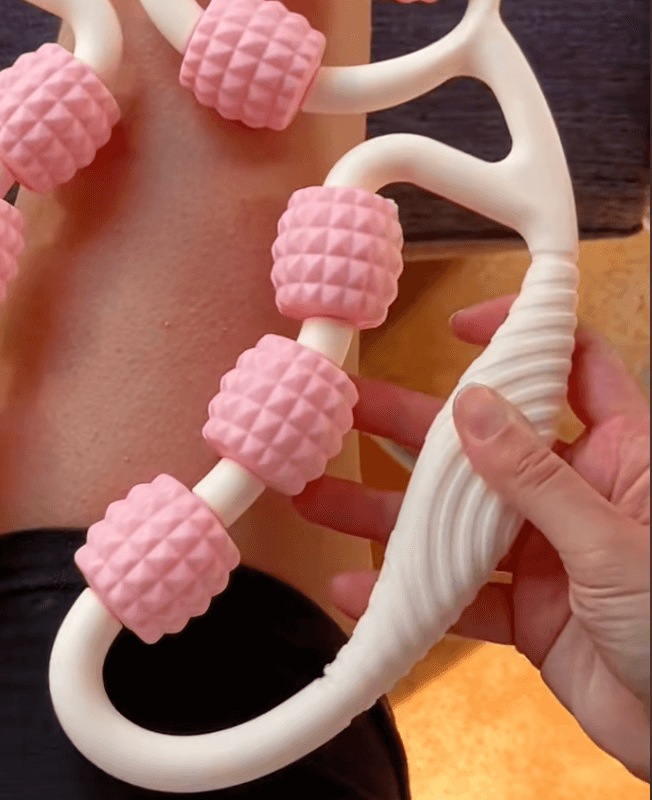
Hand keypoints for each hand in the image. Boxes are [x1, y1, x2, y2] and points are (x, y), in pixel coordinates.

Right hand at [294, 296, 650, 780]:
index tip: (460, 329)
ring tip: (319, 497)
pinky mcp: (525, 608)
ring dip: (388, 512)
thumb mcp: (611, 542)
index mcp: (620, 455)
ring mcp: (546, 550)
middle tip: (345, 409)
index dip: (521, 337)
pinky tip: (360, 590)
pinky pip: (456, 592)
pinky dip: (410, 593)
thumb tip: (474, 405)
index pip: (572, 367)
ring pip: (454, 518)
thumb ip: (535, 476)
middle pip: (482, 441)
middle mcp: (576, 492)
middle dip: (408, 426)